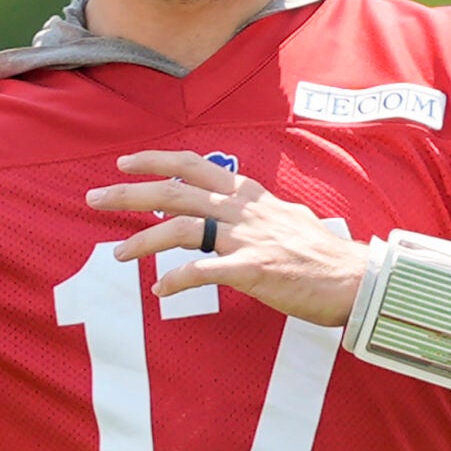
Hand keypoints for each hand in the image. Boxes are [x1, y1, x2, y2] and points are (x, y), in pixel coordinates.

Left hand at [87, 150, 369, 325]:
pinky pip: (204, 272)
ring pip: (181, 229)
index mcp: (250, 196)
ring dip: (142, 240)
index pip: (196, 166)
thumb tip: (224, 210)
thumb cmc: (321, 255)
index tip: (125, 162)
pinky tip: (159, 290)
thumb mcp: (286, 218)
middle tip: (95, 198)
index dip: (157, 160)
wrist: (355, 279)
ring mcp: (248, 238)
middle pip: (176, 192)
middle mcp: (244, 210)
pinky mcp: (254, 270)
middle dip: (129, 193)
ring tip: (117, 254)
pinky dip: (176, 280)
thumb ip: (252, 212)